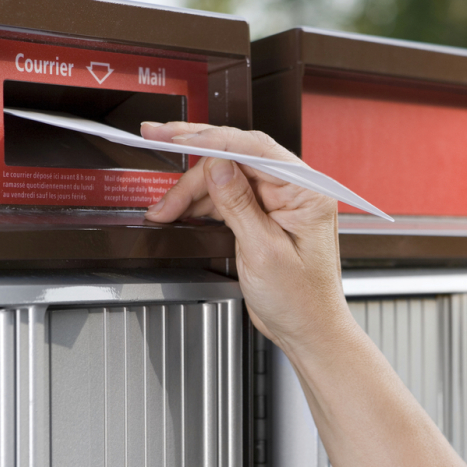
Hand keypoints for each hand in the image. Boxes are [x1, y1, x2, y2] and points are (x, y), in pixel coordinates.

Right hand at [141, 121, 349, 349]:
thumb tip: (218, 166)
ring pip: (226, 178)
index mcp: (306, 191)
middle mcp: (294, 190)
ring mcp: (277, 202)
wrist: (308, 331)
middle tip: (158, 140)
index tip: (177, 136)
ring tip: (163, 208)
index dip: (211, 139)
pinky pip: (228, 198)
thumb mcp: (265, 252)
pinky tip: (180, 211)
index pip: (255, 149)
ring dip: (191, 190)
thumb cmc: (303, 301)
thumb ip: (240, 205)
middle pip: (237, 158)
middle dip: (194, 159)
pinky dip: (201, 204)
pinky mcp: (263, 216)